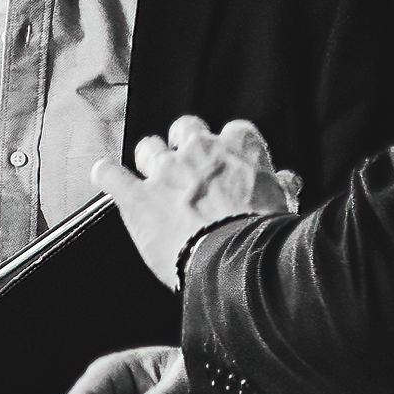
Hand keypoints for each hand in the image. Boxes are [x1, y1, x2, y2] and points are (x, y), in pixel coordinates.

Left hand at [94, 116, 296, 287]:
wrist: (237, 265)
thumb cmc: (266, 238)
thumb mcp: (284, 207)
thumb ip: (281, 188)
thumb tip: (288, 181)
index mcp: (240, 149)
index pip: (234, 131)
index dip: (228, 147)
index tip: (228, 163)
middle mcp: (200, 151)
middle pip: (186, 127)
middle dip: (183, 142)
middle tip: (186, 163)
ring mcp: (166, 171)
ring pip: (148, 147)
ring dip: (149, 159)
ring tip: (150, 173)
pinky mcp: (137, 197)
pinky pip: (110, 174)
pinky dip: (106, 174)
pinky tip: (105, 175)